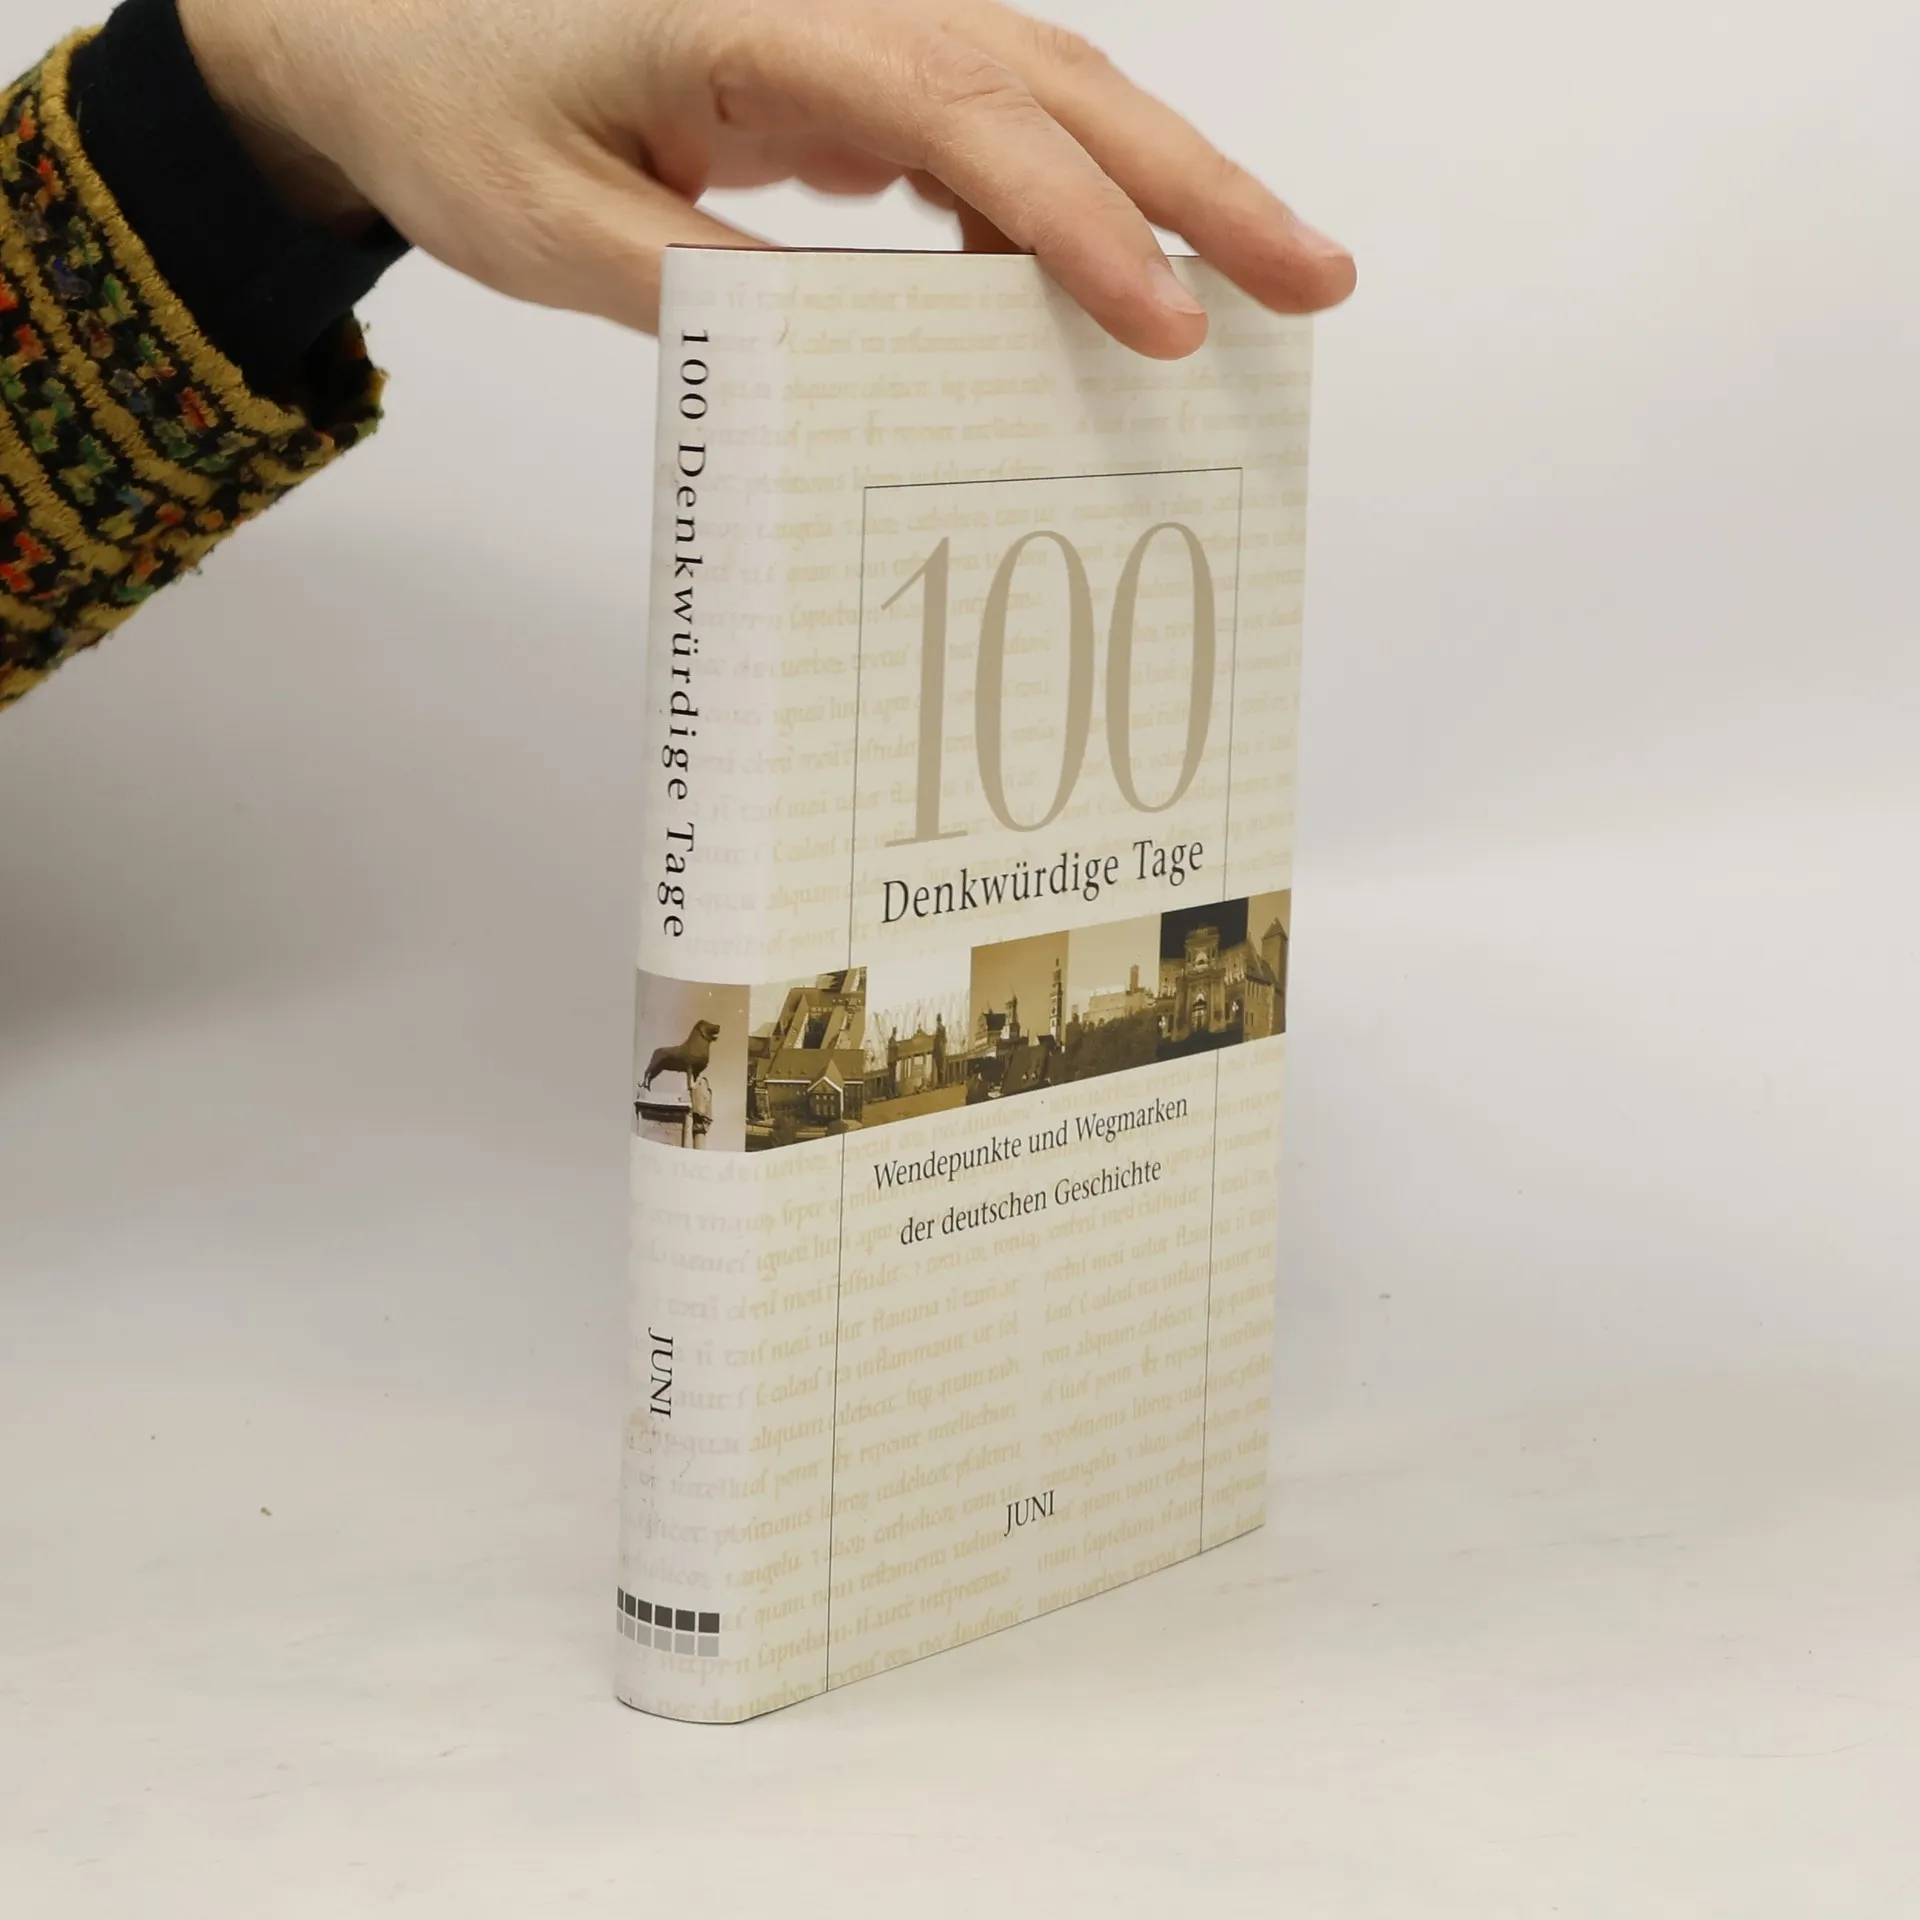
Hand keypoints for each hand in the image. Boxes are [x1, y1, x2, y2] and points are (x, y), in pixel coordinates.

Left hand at [175, 0, 1355, 358]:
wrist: (386, 29)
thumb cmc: (457, 110)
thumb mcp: (558, 230)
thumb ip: (713, 293)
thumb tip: (873, 365)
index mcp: (763, 26)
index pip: (961, 119)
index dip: (1075, 225)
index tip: (1162, 327)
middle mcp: (839, 6)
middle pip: (1057, 82)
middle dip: (1197, 187)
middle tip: (1316, 280)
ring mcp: (855, 33)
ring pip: (1049, 96)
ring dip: (1162, 191)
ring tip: (1258, 288)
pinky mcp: (852, 79)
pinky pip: (992, 133)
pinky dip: (1060, 212)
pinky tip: (1096, 291)